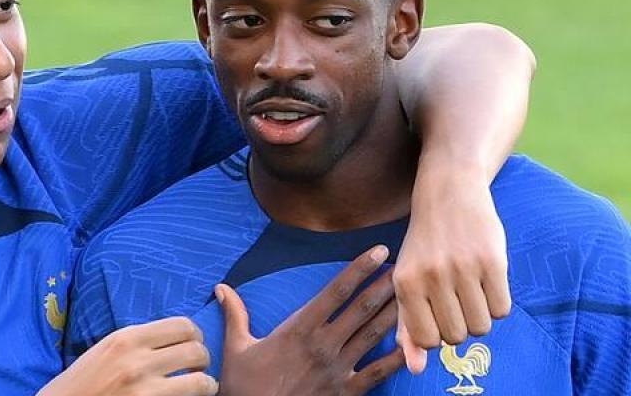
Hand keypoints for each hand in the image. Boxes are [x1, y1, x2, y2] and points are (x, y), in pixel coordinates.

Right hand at [40, 317, 217, 395]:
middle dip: (203, 359)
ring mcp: (145, 389)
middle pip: (196, 350)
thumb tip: (171, 337)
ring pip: (200, 380)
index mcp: (127, 338)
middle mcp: (138, 360)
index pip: (183, 325)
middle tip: (198, 366)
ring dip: (206, 384)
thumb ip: (137, 341)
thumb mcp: (107, 349)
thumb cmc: (82, 380)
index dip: (194, 335)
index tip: (191, 343)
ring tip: (201, 386)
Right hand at [216, 245, 403, 395]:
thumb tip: (221, 288)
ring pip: (372, 335)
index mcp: (298, 329)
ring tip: (411, 294)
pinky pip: (378, 373)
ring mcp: (337, 369)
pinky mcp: (345, 392)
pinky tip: (413, 344)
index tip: (377, 251)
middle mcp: (323, 345)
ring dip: (393, 312)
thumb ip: (235, 314)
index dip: (359, 269)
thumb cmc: (244, 386)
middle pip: (361, 308)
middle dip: (384, 285)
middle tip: (404, 266)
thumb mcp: (236, 347)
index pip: (335, 291)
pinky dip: (397, 358)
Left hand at [394, 162, 510, 372]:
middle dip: (459, 325)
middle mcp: (432, 276)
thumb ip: (408, 324)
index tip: (437, 315)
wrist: (448, 191)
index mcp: (406, 282)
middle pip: (457, 336)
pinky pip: (502, 310)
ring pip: (482, 326)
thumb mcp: (406, 278)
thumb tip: (416, 368)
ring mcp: (463, 268)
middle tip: (456, 299)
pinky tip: (486, 281)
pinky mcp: (493, 260)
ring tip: (471, 290)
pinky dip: (497, 303)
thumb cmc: (424, 242)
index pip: (428, 340)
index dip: (437, 334)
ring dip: (480, 315)